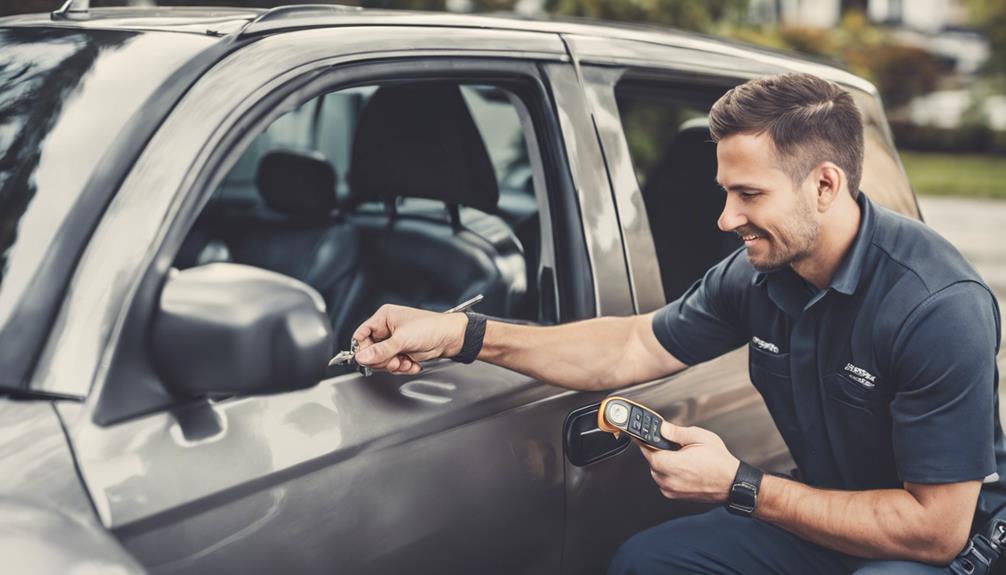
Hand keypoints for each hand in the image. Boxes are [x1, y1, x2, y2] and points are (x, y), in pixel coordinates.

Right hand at [351, 304, 468, 374]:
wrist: (452, 338)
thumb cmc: (432, 328)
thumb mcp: (403, 339)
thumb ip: (381, 350)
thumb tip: (362, 357)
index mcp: (384, 318)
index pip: (362, 335)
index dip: (362, 348)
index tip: (365, 359)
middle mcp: (388, 329)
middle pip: (371, 352)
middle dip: (383, 360)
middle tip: (394, 360)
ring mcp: (395, 342)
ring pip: (383, 361)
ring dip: (395, 366)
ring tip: (406, 361)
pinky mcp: (403, 353)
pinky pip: (394, 366)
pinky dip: (403, 368)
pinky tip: (412, 363)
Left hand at [638, 422, 739, 503]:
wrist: (732, 482)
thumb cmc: (719, 462)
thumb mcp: (699, 437)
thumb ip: (676, 432)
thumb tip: (662, 428)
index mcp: (673, 464)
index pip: (647, 451)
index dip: (645, 442)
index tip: (643, 435)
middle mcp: (669, 480)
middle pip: (651, 462)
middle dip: (657, 452)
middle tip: (670, 445)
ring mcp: (671, 490)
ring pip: (656, 472)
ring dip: (663, 463)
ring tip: (680, 457)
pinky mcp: (675, 496)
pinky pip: (664, 481)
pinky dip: (668, 474)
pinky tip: (682, 468)